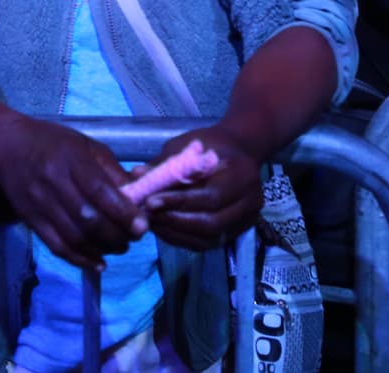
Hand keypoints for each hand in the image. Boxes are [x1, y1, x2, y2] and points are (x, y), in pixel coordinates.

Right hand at [0, 116, 144, 269]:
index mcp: (71, 160)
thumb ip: (112, 172)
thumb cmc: (53, 142)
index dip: (123, 213)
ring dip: (102, 249)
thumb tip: (138, 197)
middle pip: (88, 219)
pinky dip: (80, 259)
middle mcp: (54, 183)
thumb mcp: (87, 146)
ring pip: (74, 237)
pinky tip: (97, 263)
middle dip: (116, 234)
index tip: (142, 226)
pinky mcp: (30, 220)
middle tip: (133, 238)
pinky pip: (57, 246)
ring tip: (119, 248)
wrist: (8, 146)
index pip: (99, 192)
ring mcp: (40, 204)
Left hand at [137, 124, 261, 251]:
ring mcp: (246, 221)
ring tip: (151, 222)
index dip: (178, 202)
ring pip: (209, 238)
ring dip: (176, 233)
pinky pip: (208, 243)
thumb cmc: (212, 145)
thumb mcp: (189, 145)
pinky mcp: (237, 232)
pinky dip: (183, 238)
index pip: (210, 197)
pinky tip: (164, 229)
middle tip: (146, 215)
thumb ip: (166, 163)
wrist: (239, 152)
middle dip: (175, 221)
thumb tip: (138, 175)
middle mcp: (251, 202)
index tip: (150, 201)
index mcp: (242, 175)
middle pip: (211, 223)